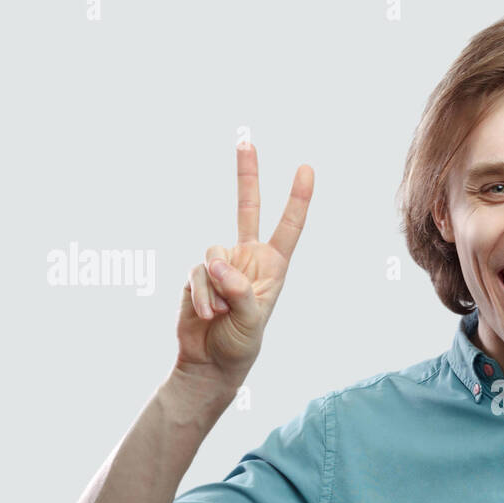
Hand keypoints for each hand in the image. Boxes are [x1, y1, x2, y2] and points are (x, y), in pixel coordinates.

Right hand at [175, 143, 313, 390]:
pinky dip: (202, 296)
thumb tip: (215, 261)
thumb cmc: (241, 343)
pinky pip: (197, 274)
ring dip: (216, 287)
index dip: (297, 198)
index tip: (306, 168)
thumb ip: (238, 289)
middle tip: (246, 139)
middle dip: (246, 175)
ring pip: (213, 255)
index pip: (288, 227)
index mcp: (273, 266)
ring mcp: (220, 263)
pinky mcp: (197, 273)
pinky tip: (207, 314)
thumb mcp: (251, 319)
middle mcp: (247, 258)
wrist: (209, 362)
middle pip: (247, 208)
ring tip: (221, 313)